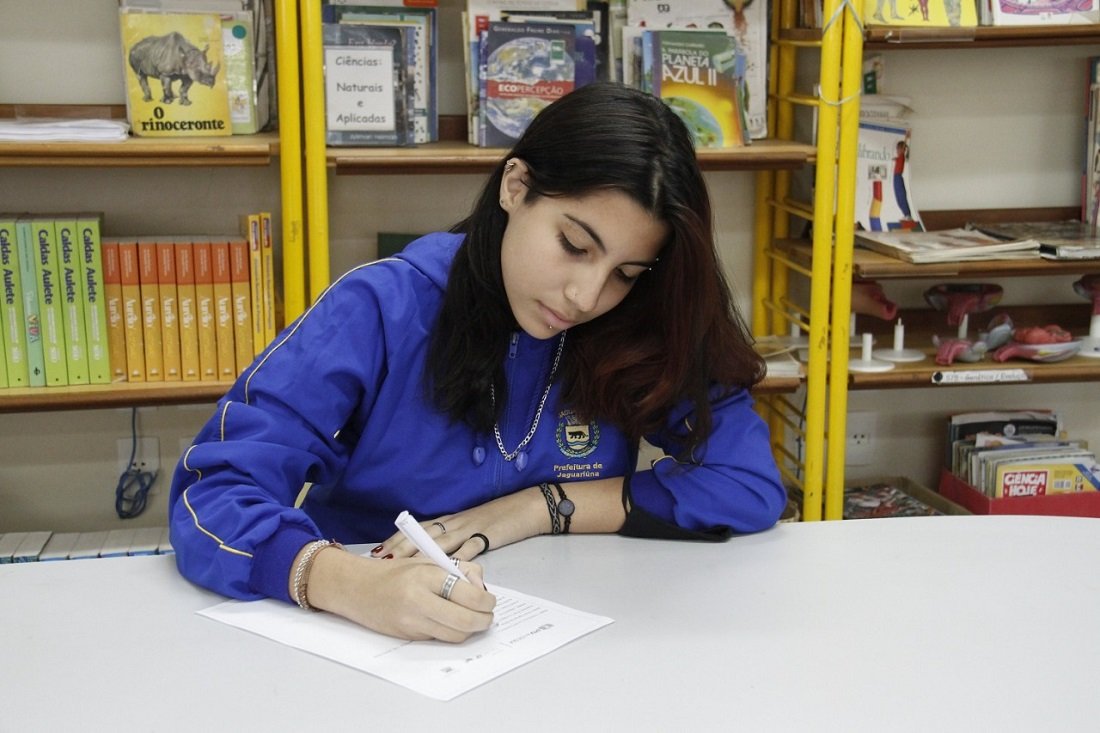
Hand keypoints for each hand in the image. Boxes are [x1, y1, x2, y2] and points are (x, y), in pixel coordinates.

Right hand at [306, 547, 495, 641]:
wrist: (358, 588)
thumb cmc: (395, 572)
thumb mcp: (428, 561)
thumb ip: (459, 571)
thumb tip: (481, 589)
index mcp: (426, 576)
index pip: (469, 595)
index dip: (487, 601)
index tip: (490, 600)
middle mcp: (419, 601)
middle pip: (465, 621)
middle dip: (484, 620)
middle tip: (488, 615)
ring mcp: (412, 622)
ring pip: (455, 635)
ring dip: (470, 630)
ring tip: (473, 619)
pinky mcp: (408, 636)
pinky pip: (439, 638)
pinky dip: (451, 632)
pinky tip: (450, 621)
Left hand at [375, 487, 546, 561]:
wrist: (526, 506)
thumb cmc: (498, 519)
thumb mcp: (470, 526)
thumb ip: (452, 541)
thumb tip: (429, 562)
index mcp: (450, 520)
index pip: (417, 529)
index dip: (397, 540)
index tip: (377, 553)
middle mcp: (456, 523)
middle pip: (423, 535)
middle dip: (401, 547)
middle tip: (381, 560)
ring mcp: (471, 528)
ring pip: (441, 541)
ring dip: (421, 554)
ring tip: (404, 566)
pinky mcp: (488, 536)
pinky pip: (471, 548)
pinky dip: (457, 560)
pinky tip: (446, 570)